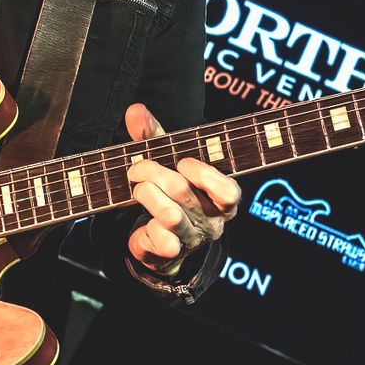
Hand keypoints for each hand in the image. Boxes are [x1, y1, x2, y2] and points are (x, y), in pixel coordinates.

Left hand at [123, 103, 241, 275]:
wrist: (161, 238)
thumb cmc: (170, 188)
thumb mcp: (166, 158)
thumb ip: (153, 135)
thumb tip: (136, 110)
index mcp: (223, 198)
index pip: (228, 191)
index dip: (202, 174)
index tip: (181, 162)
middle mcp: (214, 221)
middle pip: (183, 192)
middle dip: (152, 172)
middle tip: (136, 168)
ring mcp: (194, 239)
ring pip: (170, 215)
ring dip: (146, 194)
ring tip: (137, 188)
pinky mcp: (173, 254)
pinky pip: (162, 242)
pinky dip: (147, 228)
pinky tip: (143, 222)